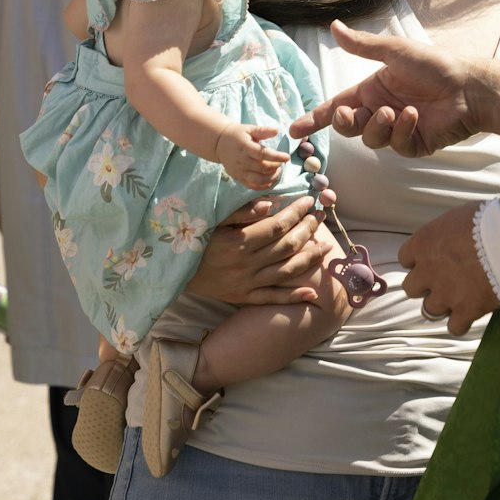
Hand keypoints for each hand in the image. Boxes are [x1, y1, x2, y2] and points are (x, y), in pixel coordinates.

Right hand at [189, 195, 338, 303]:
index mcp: (238, 242)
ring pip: (286, 271)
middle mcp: (246, 264)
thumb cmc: (194, 240)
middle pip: (286, 246)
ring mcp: (246, 283)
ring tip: (325, 246)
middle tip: (320, 216)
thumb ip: (241, 212)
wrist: (173, 272)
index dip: (296, 213)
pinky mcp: (244, 297)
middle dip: (308, 229)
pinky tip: (312, 293)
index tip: (308, 201)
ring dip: (309, 258)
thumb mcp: (212, 220)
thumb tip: (270, 204)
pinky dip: (293, 296)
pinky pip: (272, 298)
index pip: (277, 226)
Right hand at [214, 123, 288, 189]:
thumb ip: (263, 131)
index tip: (287, 157)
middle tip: (282, 163)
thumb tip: (277, 130)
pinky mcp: (238, 178)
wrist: (219, 144)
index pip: (262, 154)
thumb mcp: (249, 129)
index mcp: (245, 147)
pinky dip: (264, 186)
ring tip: (277, 171)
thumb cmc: (238, 135)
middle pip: (262, 168)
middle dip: (276, 166)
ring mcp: (239, 171)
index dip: (276, 157)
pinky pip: (252, 186)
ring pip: (258, 180)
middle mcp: (241, 160)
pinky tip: (271, 180)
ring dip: (271, 177)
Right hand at [290, 21, 499, 156]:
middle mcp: (381, 110)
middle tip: (351, 114)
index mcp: (372, 90)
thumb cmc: (435, 64)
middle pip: (348, 127)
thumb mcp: (395, 52)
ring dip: (378, 125)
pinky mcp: (414, 143)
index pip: (337, 106)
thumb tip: (334, 26)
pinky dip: (401, 131)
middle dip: (344, 123)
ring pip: (370, 139)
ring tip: (395, 111)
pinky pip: (396, 145)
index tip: (294, 130)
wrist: (469, 86)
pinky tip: (414, 116)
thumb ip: (362, 45)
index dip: (316, 119)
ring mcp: (397, 129)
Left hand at [398, 202, 499, 334]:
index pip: (405, 257)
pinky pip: (454, 327)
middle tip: (445, 279)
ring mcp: (445, 294)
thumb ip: (450, 230)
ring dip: (443, 304)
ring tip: (462, 296)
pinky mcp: (465, 311)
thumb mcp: (463, 214)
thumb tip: (454, 234)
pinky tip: (473, 312)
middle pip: (411, 287)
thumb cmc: (491, 220)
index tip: (434, 258)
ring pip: (429, 309)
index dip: (420, 260)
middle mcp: (428, 271)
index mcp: (424, 243)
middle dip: (426, 285)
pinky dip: (462, 322)